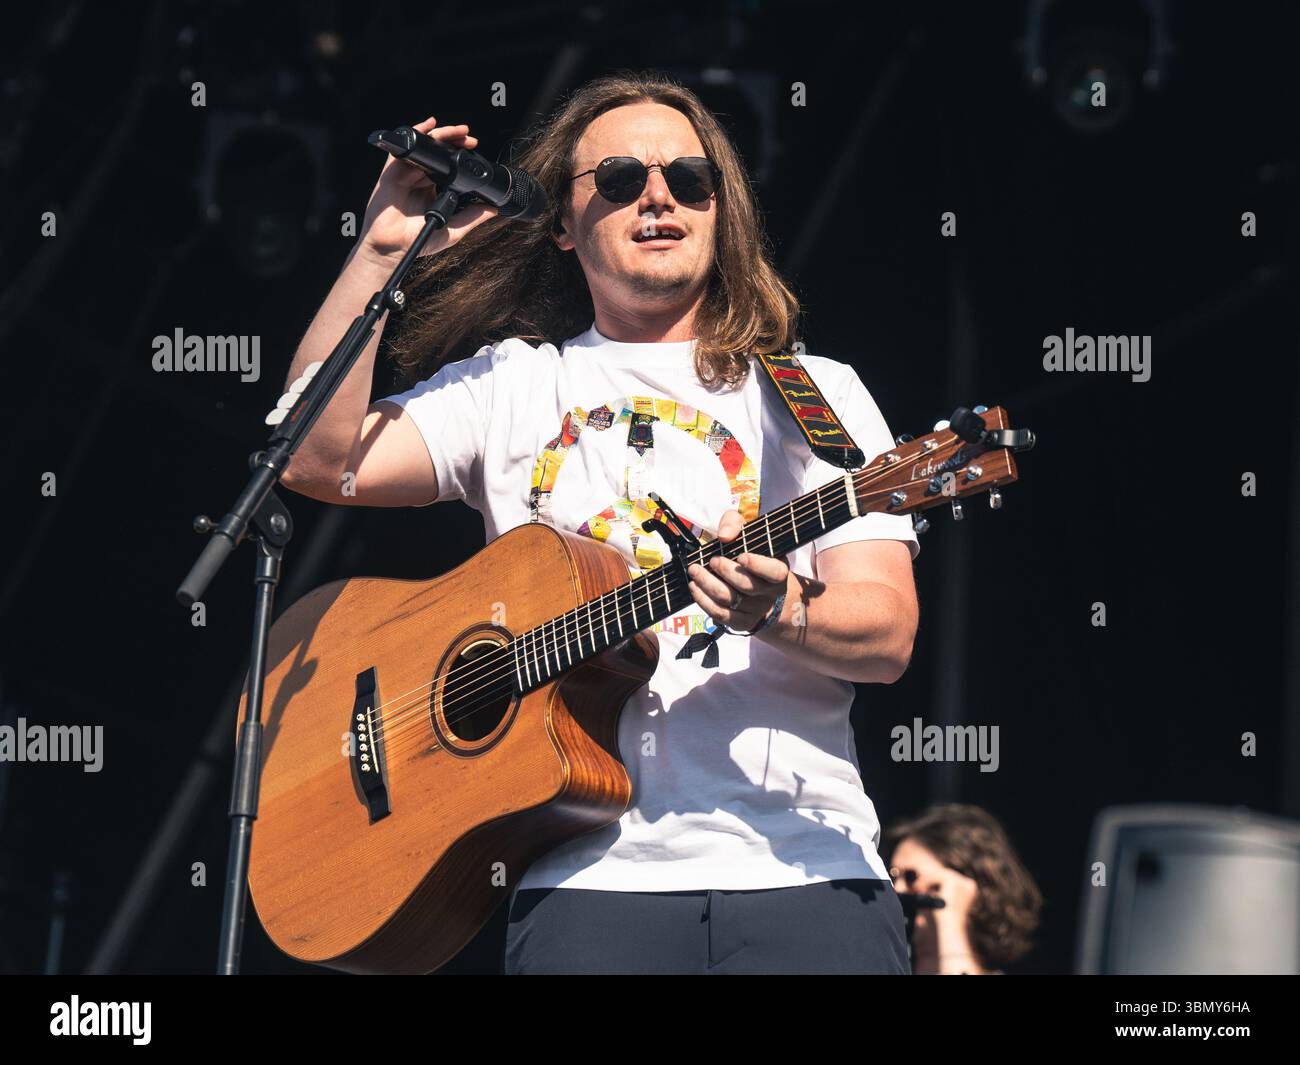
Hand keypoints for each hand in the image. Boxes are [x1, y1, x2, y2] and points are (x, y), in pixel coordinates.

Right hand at [358, 115, 497, 263]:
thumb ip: (473, 217)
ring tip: (458, 133)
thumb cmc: (418, 240)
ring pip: (424, 147)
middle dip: (454, 140)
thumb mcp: (453, 230)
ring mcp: (405, 174)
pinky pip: (402, 149)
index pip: (447, 164)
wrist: (394, 248)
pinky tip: (428, 126)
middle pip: (437, 151)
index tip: (474, 149)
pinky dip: (415, 134)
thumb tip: (494, 209)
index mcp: (432, 188)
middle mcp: (419, 178)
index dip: (460, 154)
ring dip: (442, 135)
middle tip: (469, 138)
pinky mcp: (391, 173)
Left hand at [686, 509, 789, 631]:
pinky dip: (703, 600)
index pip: (773, 571)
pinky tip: (695, 587)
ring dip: (708, 584)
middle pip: (746, 585)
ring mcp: (755, 609)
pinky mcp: (741, 622)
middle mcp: (769, 592)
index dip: (758, 565)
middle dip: (725, 571)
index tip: (741, 556)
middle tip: (712, 560)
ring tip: (695, 571)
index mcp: (777, 569)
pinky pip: (720, 614)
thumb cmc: (750, 553)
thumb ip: (735, 524)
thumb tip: (724, 535)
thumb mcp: (747, 533)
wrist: (758, 586)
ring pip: (729, 599)